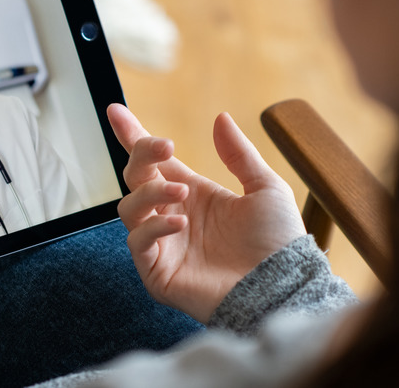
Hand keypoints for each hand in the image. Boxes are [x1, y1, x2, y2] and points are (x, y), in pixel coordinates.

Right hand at [106, 104, 305, 322]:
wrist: (282, 288)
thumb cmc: (278, 244)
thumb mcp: (265, 189)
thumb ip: (239, 154)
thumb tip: (219, 118)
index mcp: (192, 194)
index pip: (153, 162)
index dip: (132, 136)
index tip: (116, 111)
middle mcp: (171, 215)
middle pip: (135, 177)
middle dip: (142, 155)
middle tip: (164, 146)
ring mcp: (162, 244)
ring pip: (130, 207)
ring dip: (150, 193)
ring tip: (182, 192)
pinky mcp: (157, 271)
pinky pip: (138, 242)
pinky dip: (154, 228)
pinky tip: (180, 224)